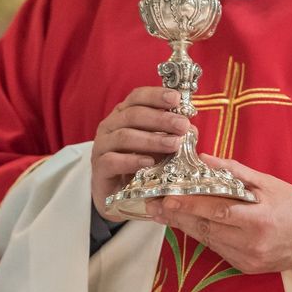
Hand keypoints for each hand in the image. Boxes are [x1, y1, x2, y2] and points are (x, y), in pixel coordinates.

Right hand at [91, 87, 191, 220]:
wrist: (117, 196)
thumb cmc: (140, 166)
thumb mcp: (159, 149)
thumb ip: (172, 136)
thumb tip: (191, 129)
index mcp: (124, 115)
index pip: (137, 97)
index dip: (156, 95)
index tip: (176, 99)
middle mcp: (110, 126)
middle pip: (133, 115)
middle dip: (160, 119)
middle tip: (182, 125)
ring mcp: (102, 146)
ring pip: (124, 136)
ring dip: (151, 140)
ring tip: (174, 144)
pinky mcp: (99, 168)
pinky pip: (112, 161)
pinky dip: (132, 160)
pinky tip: (149, 162)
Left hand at [145, 155, 291, 274]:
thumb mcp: (268, 183)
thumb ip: (234, 171)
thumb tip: (205, 159)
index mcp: (260, 221)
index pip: (217, 212)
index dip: (190, 205)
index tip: (168, 198)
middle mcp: (251, 244)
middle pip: (206, 228)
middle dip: (177, 216)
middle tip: (153, 204)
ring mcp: (247, 258)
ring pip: (207, 240)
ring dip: (184, 225)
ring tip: (163, 212)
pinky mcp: (244, 267)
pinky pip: (217, 248)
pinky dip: (202, 235)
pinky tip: (187, 224)